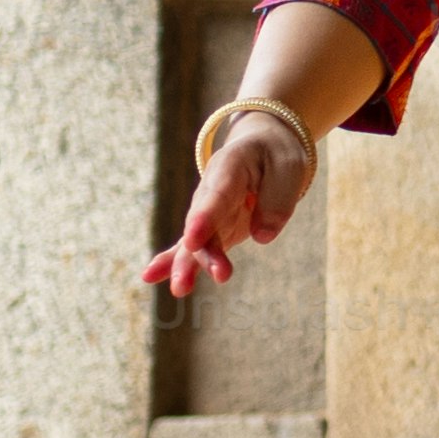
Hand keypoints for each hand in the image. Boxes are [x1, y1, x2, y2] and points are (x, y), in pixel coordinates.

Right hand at [144, 116, 311, 296]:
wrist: (260, 148)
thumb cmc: (276, 157)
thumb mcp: (288, 168)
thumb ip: (277, 200)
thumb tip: (261, 237)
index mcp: (230, 166)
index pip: (217, 195)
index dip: (204, 218)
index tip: (193, 240)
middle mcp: (211, 189)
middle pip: (203, 222)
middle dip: (203, 251)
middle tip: (217, 274)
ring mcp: (207, 210)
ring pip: (195, 240)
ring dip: (191, 265)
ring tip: (180, 289)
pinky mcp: (209, 228)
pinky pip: (191, 246)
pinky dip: (173, 261)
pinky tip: (150, 276)